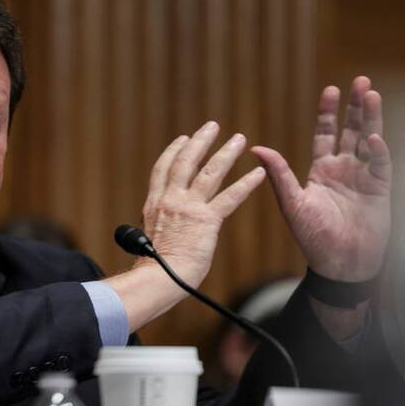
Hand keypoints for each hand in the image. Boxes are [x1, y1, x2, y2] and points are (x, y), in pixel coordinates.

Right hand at [140, 121, 265, 287]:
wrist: (160, 278)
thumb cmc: (154, 267)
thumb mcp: (148, 237)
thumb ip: (156, 223)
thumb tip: (154, 224)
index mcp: (154, 204)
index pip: (163, 169)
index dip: (174, 150)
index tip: (183, 138)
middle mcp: (170, 200)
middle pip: (185, 162)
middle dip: (200, 141)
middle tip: (212, 126)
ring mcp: (189, 208)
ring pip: (209, 173)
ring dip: (225, 153)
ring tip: (239, 139)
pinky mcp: (207, 221)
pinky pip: (230, 197)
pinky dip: (246, 184)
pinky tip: (258, 173)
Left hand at [252, 76, 391, 281]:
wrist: (338, 263)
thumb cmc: (313, 236)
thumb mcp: (292, 203)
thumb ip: (279, 175)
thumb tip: (257, 148)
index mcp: (322, 170)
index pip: (326, 134)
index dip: (329, 113)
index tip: (331, 90)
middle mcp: (344, 170)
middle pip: (352, 131)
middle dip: (356, 107)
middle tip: (360, 81)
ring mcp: (364, 178)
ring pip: (369, 141)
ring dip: (370, 119)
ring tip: (371, 94)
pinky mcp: (379, 191)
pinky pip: (380, 166)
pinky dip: (378, 152)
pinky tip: (373, 138)